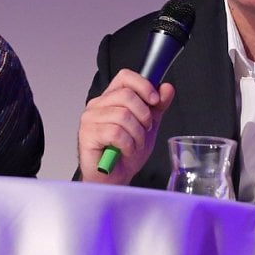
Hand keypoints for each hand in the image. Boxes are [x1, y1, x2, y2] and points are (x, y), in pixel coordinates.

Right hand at [76, 69, 174, 184]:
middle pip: (127, 96)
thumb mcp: (148, 125)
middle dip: (144, 116)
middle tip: (144, 131)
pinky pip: (116, 133)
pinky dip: (127, 144)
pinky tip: (125, 150)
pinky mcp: (87, 134)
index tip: (155, 100)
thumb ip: (157, 106)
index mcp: (111, 98)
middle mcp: (97, 105)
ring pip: (123, 115)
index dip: (143, 85)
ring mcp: (90, 119)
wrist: (115, 178)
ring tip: (134, 144)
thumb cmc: (126, 152)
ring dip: (136, 134)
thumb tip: (167, 88)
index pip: (125, 77)